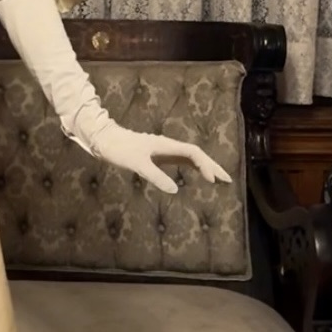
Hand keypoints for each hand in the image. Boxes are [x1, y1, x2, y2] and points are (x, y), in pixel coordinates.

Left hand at [88, 124, 231, 194]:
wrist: (104, 141)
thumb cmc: (119, 150)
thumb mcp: (137, 165)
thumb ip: (155, 176)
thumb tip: (175, 190)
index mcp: (166, 145)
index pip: (193, 153)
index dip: (205, 165)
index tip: (212, 180)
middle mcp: (168, 146)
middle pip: (196, 154)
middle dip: (212, 166)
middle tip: (227, 180)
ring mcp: (163, 150)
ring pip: (190, 156)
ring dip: (204, 166)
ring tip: (217, 179)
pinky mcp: (158, 155)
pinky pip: (180, 160)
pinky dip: (192, 166)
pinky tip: (196, 174)